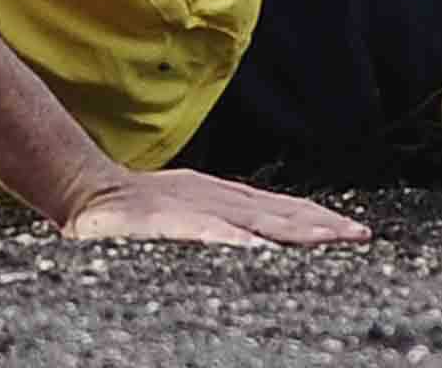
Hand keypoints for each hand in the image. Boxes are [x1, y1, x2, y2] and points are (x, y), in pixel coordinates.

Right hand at [61, 166, 370, 248]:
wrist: (83, 192)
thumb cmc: (134, 213)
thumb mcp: (188, 212)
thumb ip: (222, 224)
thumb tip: (259, 244)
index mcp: (224, 199)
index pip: (282, 209)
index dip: (319, 218)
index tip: (354, 231)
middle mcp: (216, 199)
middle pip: (279, 212)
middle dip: (321, 225)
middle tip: (359, 236)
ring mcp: (192, 207)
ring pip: (252, 219)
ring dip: (292, 229)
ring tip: (327, 238)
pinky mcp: (164, 220)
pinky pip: (204, 231)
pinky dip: (231, 238)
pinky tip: (255, 249)